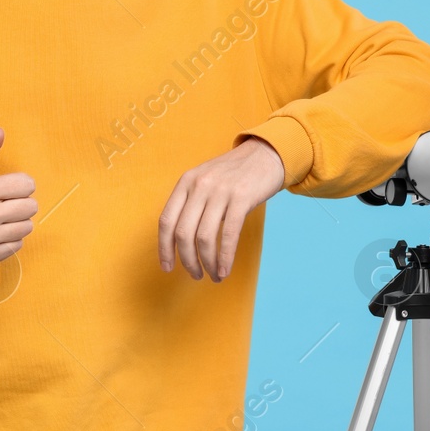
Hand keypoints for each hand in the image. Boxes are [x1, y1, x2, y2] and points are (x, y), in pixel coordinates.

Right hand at [0, 128, 37, 266]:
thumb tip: (0, 132)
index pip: (27, 185)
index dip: (20, 185)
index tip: (8, 188)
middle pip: (31, 207)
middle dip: (21, 203)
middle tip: (5, 203)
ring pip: (27, 227)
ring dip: (17, 222)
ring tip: (2, 218)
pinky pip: (18, 244)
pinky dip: (10, 239)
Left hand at [159, 136, 286, 281]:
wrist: (265, 154)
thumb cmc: (234, 175)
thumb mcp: (205, 181)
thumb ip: (191, 204)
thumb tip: (181, 243)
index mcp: (186, 182)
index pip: (166, 221)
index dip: (164, 248)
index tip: (167, 267)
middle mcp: (199, 185)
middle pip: (183, 233)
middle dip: (187, 260)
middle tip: (195, 275)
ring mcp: (220, 191)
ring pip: (204, 237)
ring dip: (206, 262)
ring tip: (213, 276)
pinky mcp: (242, 197)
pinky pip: (228, 234)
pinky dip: (225, 257)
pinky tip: (225, 270)